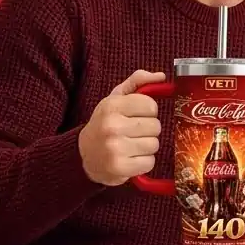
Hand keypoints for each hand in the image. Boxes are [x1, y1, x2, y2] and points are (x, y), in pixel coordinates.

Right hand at [79, 69, 165, 184]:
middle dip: (148, 130)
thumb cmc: (105, 123)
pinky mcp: (119, 167)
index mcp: (112, 106)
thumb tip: (161, 76)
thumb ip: (138, 82)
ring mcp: (115, 148)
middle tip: (133, 133)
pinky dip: (143, 162)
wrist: (84, 155)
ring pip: (154, 145)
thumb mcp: (116, 99)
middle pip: (155, 126)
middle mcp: (112, 126)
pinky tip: (130, 158)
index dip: (148, 112)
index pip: (151, 106)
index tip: (136, 116)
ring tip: (131, 146)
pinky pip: (150, 162)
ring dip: (146, 147)